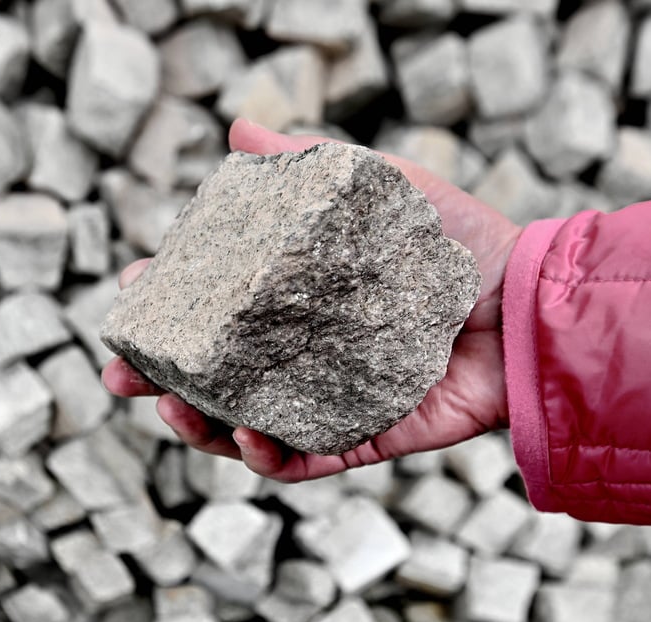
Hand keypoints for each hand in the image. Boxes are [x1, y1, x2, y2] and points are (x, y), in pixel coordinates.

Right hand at [102, 119, 522, 482]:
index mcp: (297, 299)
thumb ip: (307, 165)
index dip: (168, 304)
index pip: (215, 306)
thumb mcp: (377, 188)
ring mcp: (328, 398)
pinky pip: (305, 460)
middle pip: (215, 373)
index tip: (132, 293)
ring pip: (243, 425)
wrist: (529, 302)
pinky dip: (268, 457)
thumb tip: (236, 131)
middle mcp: (303, 352)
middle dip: (161, 377)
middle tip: (121, 374)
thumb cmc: (457, 242)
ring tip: (173, 407)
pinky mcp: (362, 436)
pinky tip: (246, 435)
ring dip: (199, 425)